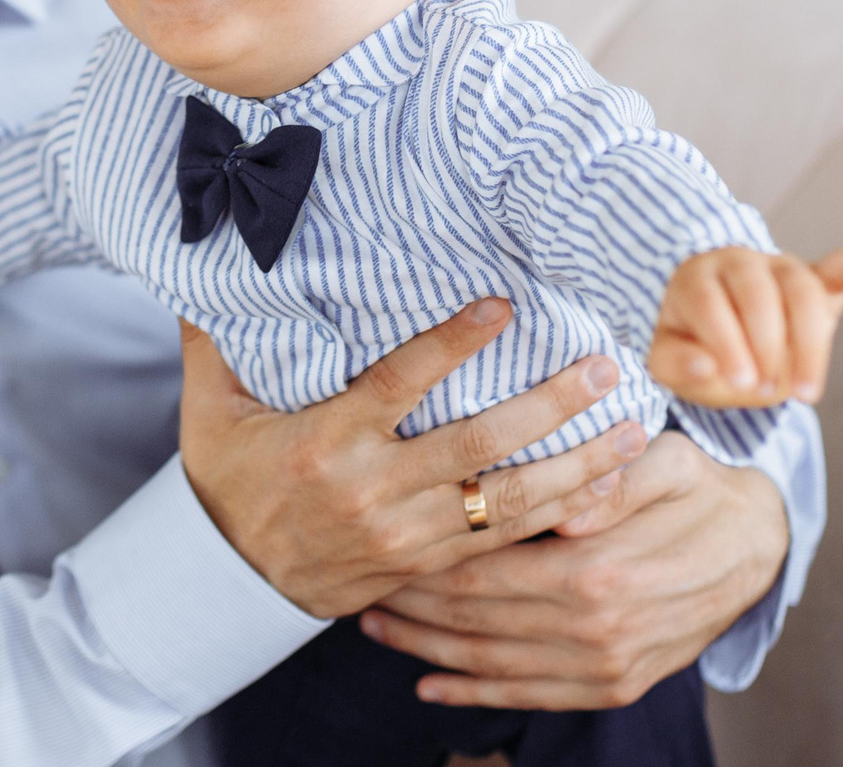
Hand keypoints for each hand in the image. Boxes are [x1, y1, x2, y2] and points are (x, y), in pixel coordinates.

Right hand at [178, 302, 647, 618]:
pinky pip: (502, 543)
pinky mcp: (425, 566)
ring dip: (576, 467)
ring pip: (506, 503)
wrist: (227, 581)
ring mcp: (405, 535)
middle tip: (604, 367)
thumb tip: (215, 260)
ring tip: (631, 430)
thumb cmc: (227, 476)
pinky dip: (556, 517)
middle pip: (478, 444)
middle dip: (549, 406)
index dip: (452, 343)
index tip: (502, 305)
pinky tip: (603, 491)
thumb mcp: (211, 404)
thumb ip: (220, 333)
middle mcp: (373, 489)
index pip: (401, 382)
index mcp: (326, 440)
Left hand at [362, 427, 787, 708]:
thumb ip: (612, 482)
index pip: (486, 568)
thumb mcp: (667, 463)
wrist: (756, 548)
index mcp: (598, 569)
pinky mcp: (614, 686)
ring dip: (427, 649)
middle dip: (413, 602)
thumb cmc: (700, 489)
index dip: (428, 559)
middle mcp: (596, 628)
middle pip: (477, 617)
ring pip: (493, 665)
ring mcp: (605, 665)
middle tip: (361, 582)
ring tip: (375, 626)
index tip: (383, 544)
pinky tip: (430, 683)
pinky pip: (531, 698)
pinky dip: (475, 696)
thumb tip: (562, 502)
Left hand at [647, 244, 842, 407]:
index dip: (727, 342)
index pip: (710, 302)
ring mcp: (783, 267)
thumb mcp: (667, 363)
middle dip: (766, 348)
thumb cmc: (693, 347)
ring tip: (805, 393)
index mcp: (695, 277)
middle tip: (762, 393)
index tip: (739, 383)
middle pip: (759, 293)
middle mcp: (739, 262)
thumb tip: (705, 366)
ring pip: (804, 289)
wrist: (723, 334)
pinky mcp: (820, 279)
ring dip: (810, 344)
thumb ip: (677, 365)